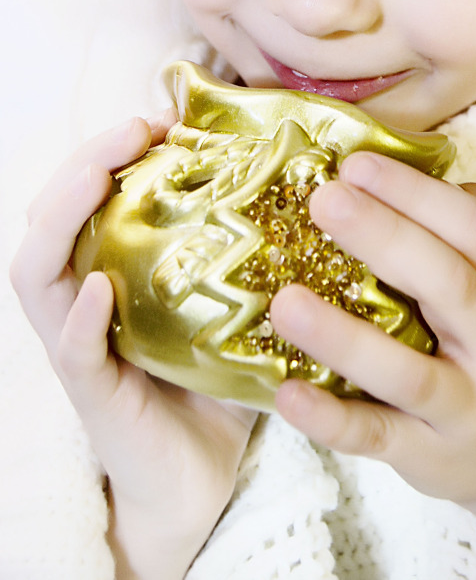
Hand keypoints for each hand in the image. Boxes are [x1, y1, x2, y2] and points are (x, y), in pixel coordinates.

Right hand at [10, 115, 256, 579]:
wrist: (197, 476)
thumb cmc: (217, 384)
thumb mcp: (235, 306)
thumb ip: (254, 258)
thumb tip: (318, 193)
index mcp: (120, 271)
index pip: (97, 197)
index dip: (118, 149)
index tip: (164, 116)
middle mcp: (89, 297)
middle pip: (56, 215)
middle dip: (88, 160)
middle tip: (135, 126)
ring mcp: (83, 343)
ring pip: (40, 269)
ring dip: (65, 212)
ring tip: (101, 172)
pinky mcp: (94, 393)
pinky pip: (74, 351)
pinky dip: (82, 316)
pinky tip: (99, 288)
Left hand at [269, 151, 475, 537]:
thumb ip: (452, 238)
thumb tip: (375, 171)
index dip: (416, 192)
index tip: (355, 164)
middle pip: (450, 283)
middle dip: (385, 236)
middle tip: (323, 200)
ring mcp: (471, 407)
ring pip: (410, 370)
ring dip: (344, 335)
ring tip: (285, 300)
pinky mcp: (433, 457)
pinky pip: (379, 436)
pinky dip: (332, 417)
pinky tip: (287, 393)